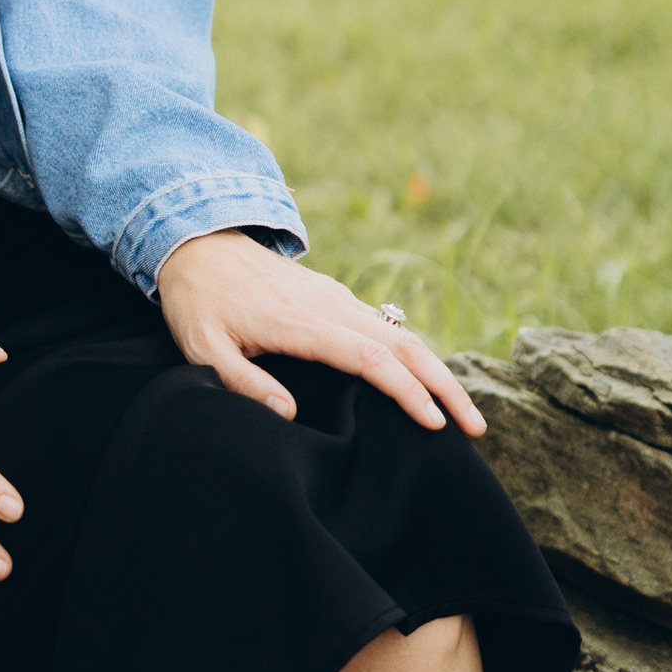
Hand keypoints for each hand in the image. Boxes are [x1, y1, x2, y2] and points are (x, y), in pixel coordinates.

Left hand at [153, 231, 483, 437]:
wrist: (196, 242)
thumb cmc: (197, 302)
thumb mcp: (202, 347)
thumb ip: (243, 381)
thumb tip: (289, 414)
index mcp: (300, 323)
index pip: (368, 358)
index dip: (406, 391)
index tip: (435, 424)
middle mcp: (328, 306)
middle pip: (402, 345)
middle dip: (444, 386)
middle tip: (476, 428)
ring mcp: (334, 298)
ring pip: (400, 334)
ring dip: (436, 371)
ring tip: (464, 413)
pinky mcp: (333, 296)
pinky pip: (384, 326)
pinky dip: (413, 355)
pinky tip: (425, 382)